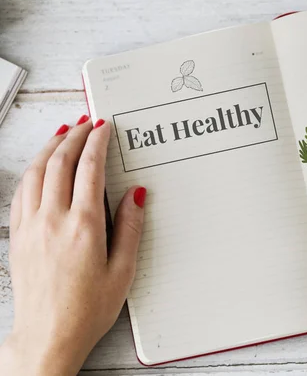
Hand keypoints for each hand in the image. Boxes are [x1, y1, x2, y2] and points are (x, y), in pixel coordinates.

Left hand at [0, 116, 145, 375]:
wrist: (48, 336)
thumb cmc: (86, 309)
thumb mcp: (123, 270)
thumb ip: (131, 227)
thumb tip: (136, 194)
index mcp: (84, 226)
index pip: (89, 168)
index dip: (97, 142)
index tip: (104, 127)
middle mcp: (53, 220)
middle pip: (60, 162)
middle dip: (74, 136)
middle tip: (86, 122)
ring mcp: (31, 226)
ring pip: (36, 171)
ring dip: (51, 147)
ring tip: (63, 133)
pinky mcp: (19, 236)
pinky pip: (22, 190)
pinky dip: (32, 169)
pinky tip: (39, 166)